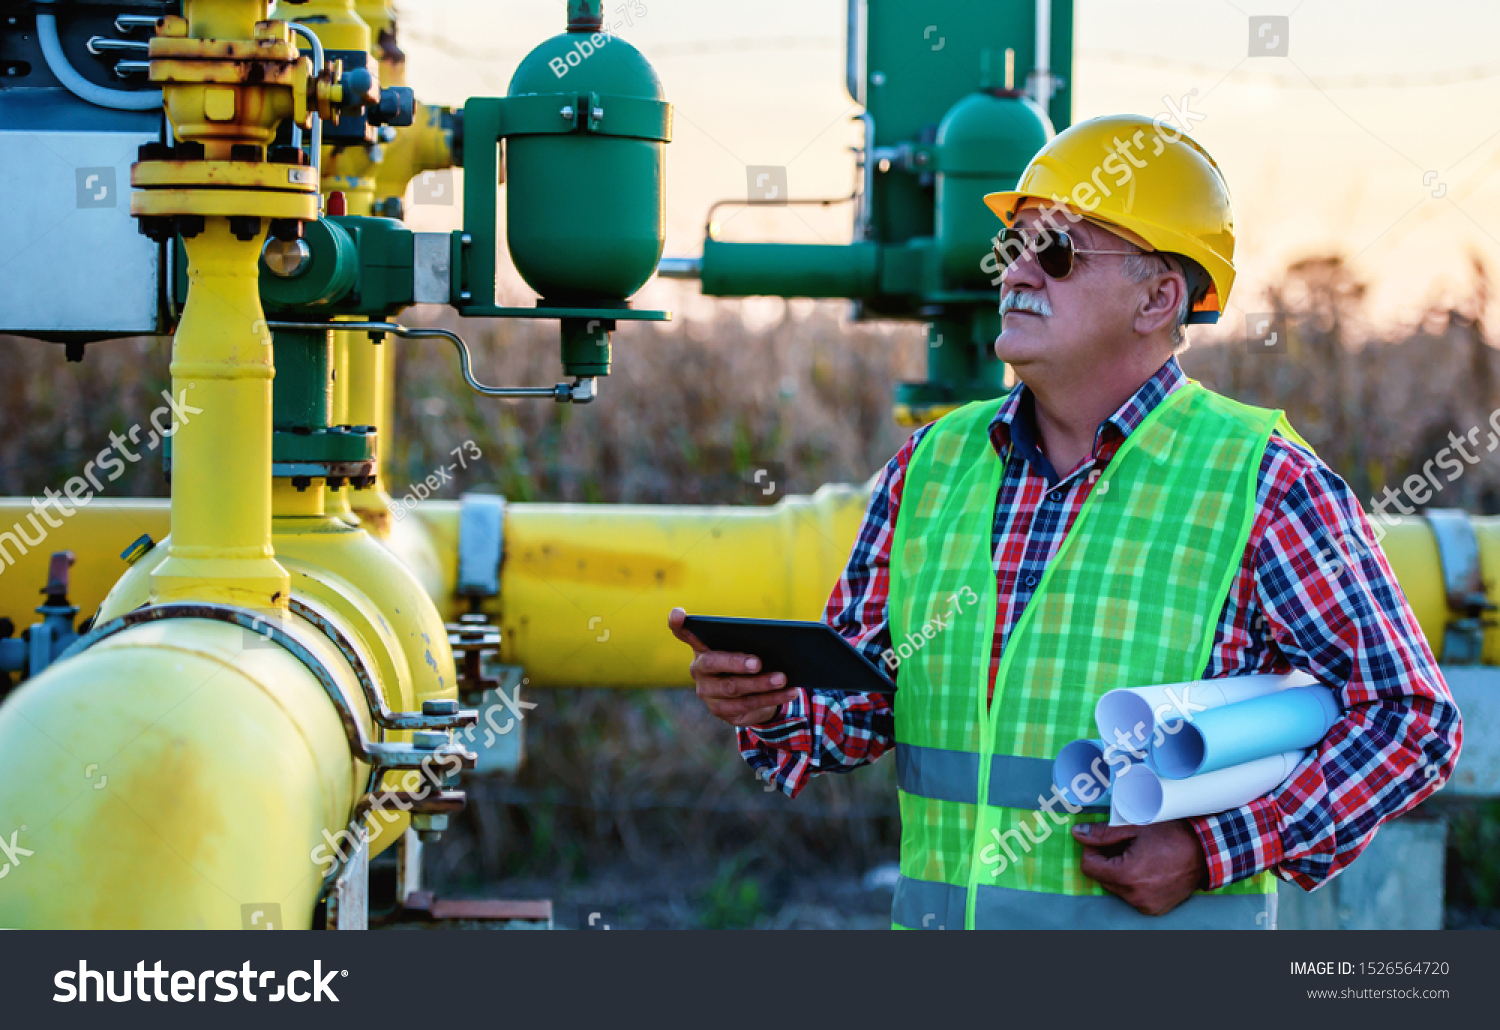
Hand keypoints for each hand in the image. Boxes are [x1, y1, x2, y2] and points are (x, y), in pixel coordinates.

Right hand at [668, 607, 797, 726]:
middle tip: (758, 662)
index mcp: (702, 646)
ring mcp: (708, 692)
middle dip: (735, 662)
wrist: (751, 696)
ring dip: (761, 684)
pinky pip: (748, 705)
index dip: (678, 624)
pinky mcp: (722, 711)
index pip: (684, 633)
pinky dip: (773, 698)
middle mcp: (698, 669)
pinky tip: (790, 692)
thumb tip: (776, 640)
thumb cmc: (747, 660)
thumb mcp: (747, 647)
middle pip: (713, 664)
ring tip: (782, 678)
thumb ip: (750, 640)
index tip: (678, 613)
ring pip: (733, 688)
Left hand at [1071, 819, 1207, 915]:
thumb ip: (1102, 834)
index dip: (1093, 851)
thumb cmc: (1171, 834)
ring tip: (1140, 857)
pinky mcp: (1155, 909)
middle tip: (1126, 846)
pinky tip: (1149, 870)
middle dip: (1107, 861)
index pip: (1088, 867)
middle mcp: (1134, 896)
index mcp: (1126, 875)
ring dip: (1120, 873)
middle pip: (1102, 878)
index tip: (1106, 842)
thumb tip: (1078, 834)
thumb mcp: (1134, 827)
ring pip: (1116, 888)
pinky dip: (1135, 884)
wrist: (1206, 850)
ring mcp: (1146, 905)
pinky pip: (1133, 897)